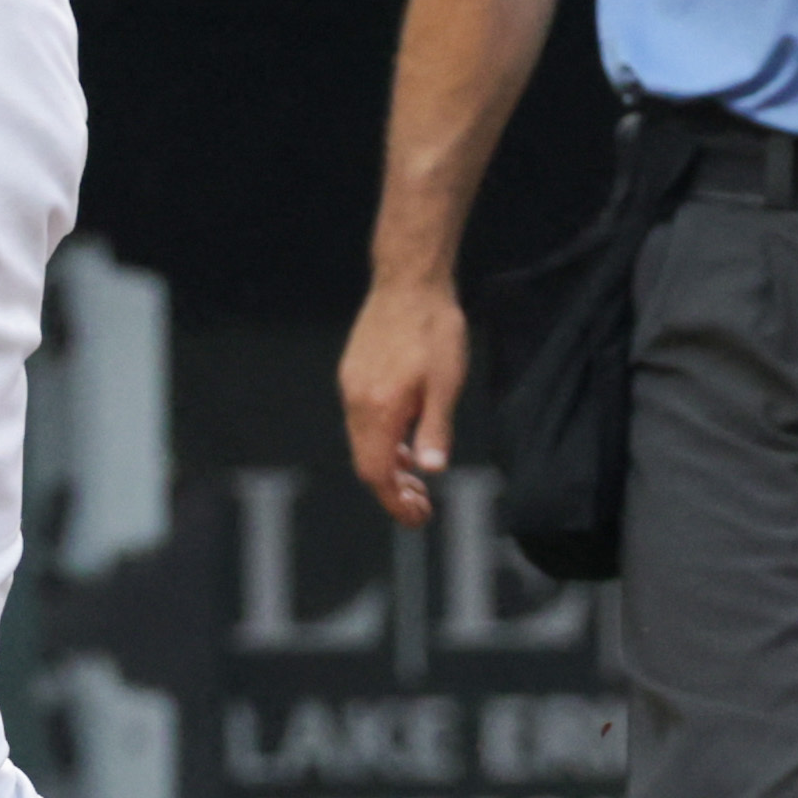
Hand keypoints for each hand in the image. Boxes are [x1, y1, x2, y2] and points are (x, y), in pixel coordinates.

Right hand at [338, 276, 466, 530]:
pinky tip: (405, 437)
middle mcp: (357, 401)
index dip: (396, 501)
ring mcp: (351, 385)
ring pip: (363, 442)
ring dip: (388, 464)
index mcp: (379, 408)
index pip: (377, 473)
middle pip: (366, 463)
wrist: (409, 281)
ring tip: (418, 474)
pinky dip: (382, 440)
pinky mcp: (353, 373)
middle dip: (393, 490)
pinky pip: (362, 420)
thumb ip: (436, 429)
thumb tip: (432, 470)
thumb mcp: (446, 383)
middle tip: (422, 504)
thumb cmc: (434, 328)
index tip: (418, 516)